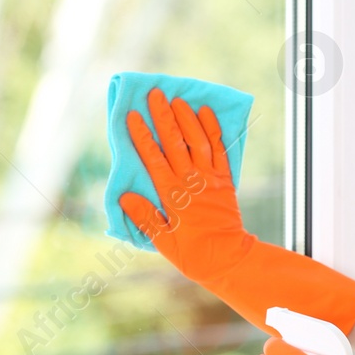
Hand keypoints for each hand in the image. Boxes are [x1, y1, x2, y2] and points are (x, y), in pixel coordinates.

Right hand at [120, 88, 254, 287]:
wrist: (229, 259)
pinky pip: (219, 150)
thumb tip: (124, 197)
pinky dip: (213, 130)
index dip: (142, 136)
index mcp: (172, 195)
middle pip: (175, 142)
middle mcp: (191, 181)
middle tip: (155, 94)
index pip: (153, 158)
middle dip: (164, 117)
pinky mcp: (225, 180)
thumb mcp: (163, 242)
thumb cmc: (193, 254)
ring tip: (178, 99)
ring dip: (187, 119)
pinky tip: (206, 113)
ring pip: (197, 141)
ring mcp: (210, 179)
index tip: (133, 115)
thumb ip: (145, 218)